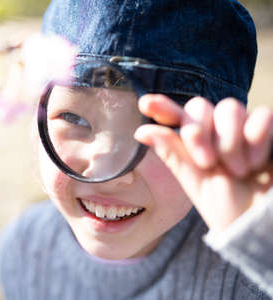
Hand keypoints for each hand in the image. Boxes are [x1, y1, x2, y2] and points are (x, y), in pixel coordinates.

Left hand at [134, 95, 272, 232]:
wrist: (263, 225)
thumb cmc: (230, 208)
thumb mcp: (197, 182)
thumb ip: (174, 154)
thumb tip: (140, 131)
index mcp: (197, 144)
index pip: (177, 117)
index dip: (162, 107)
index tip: (144, 104)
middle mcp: (218, 130)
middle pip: (199, 106)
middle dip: (197, 132)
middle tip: (206, 162)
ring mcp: (245, 127)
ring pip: (229, 108)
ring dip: (228, 142)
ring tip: (238, 170)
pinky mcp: (271, 130)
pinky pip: (261, 116)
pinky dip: (256, 140)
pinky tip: (257, 163)